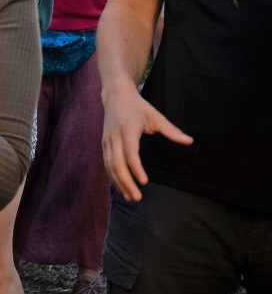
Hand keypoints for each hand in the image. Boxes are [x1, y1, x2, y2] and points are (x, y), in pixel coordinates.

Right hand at [102, 83, 192, 201]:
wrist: (115, 96)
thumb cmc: (138, 107)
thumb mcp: (156, 117)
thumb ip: (172, 131)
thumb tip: (190, 141)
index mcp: (127, 130)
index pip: (130, 153)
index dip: (135, 168)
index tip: (144, 182)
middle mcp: (114, 137)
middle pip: (116, 163)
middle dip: (125, 182)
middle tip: (136, 197)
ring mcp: (107, 141)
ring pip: (109, 166)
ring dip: (118, 182)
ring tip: (129, 197)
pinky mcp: (104, 144)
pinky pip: (107, 163)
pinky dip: (113, 176)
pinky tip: (120, 187)